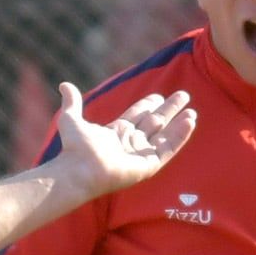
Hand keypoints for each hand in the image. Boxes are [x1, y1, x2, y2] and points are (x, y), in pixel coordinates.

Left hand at [47, 83, 197, 198]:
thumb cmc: (74, 148)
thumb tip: (64, 84)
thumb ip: (72, 102)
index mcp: (115, 134)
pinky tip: (190, 121)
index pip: (136, 116)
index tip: (158, 96)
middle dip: (168, 110)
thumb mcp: (71, 119)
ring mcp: (139, 155)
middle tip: (183, 95)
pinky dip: (180, 135)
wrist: (79, 170)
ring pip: (164, 136)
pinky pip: (168, 148)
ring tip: (191, 110)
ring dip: (178, 123)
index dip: (147, 105)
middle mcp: (129, 144)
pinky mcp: (148, 165)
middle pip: (154, 123)